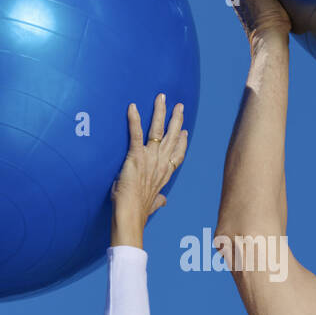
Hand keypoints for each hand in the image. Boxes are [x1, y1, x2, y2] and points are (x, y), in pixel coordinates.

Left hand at [110, 94, 187, 247]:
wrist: (130, 216)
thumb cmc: (138, 212)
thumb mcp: (151, 204)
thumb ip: (158, 200)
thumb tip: (163, 200)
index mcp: (164, 175)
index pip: (177, 155)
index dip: (182, 142)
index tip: (185, 132)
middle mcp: (160, 164)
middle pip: (173, 137)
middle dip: (176, 120)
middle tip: (179, 106)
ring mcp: (150, 159)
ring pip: (159, 130)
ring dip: (161, 112)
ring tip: (162, 98)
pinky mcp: (136, 157)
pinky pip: (136, 134)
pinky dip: (134, 120)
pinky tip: (132, 107)